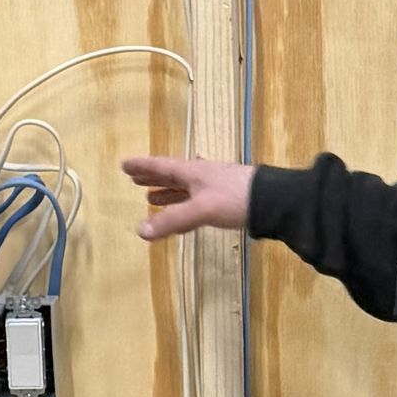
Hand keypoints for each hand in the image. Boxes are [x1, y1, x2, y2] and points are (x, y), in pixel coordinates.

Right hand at [122, 153, 254, 241]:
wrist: (272, 201)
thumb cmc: (234, 198)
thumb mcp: (200, 209)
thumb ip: (172, 220)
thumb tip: (140, 231)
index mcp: (191, 172)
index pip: (160, 166)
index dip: (142, 166)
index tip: (124, 165)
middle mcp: (200, 176)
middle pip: (171, 175)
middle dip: (152, 178)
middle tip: (134, 179)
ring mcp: (213, 188)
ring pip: (183, 189)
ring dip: (167, 193)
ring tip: (151, 198)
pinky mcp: (224, 201)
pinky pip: (195, 201)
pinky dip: (183, 206)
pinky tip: (182, 214)